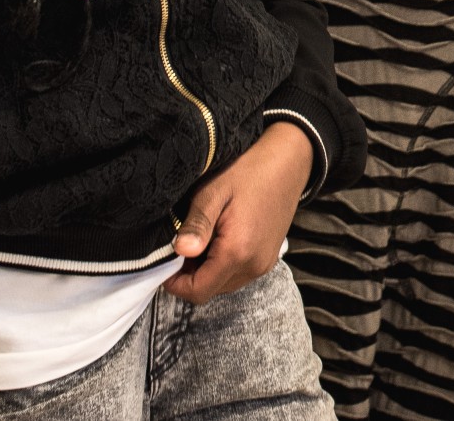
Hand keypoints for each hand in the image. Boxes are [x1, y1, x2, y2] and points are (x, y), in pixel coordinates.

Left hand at [164, 121, 313, 305]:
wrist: (288, 162)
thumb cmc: (248, 172)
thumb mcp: (214, 193)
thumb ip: (197, 224)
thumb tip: (180, 251)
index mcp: (237, 252)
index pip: (198, 291)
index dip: (174, 283)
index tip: (164, 261)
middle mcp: (254, 266)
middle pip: (210, 290)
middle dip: (190, 275)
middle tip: (183, 243)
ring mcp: (264, 264)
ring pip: (223, 284)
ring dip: (207, 270)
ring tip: (203, 237)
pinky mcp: (269, 259)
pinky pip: (238, 274)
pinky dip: (223, 264)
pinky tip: (220, 238)